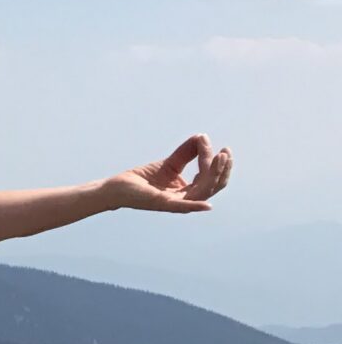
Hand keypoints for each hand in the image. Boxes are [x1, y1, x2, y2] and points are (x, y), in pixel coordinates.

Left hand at [108, 135, 231, 215]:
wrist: (118, 187)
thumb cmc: (143, 178)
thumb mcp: (170, 163)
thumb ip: (186, 152)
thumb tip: (201, 137)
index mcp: (189, 192)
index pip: (210, 178)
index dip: (215, 162)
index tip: (211, 142)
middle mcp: (186, 199)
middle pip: (213, 186)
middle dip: (222, 169)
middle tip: (226, 152)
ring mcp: (175, 203)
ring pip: (203, 191)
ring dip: (214, 174)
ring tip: (219, 158)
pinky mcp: (162, 204)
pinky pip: (182, 207)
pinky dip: (196, 206)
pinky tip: (208, 205)